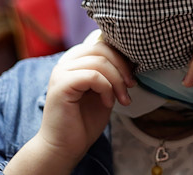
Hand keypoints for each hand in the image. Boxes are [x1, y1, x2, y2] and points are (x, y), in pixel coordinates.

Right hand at [4, 41, 133, 173]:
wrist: (63, 148)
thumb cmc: (83, 123)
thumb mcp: (104, 93)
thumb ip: (111, 75)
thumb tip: (131, 61)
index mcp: (75, 61)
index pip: (102, 44)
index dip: (121, 58)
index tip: (131, 78)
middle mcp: (65, 62)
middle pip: (101, 48)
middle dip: (122, 67)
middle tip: (131, 87)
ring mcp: (61, 72)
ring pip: (100, 62)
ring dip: (117, 81)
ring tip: (122, 99)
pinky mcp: (61, 85)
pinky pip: (93, 76)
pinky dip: (106, 89)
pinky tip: (108, 103)